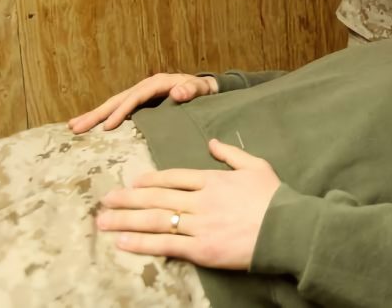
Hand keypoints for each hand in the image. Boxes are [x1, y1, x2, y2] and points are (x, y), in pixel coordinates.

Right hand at [69, 73, 218, 133]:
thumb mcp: (202, 89)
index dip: (121, 111)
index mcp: (157, 83)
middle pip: (117, 100)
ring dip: (94, 115)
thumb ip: (192, 90)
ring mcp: (140, 94)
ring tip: (73, 126)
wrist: (206, 87)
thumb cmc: (203, 90)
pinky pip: (118, 109)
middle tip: (75, 127)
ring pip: (113, 104)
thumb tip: (178, 93)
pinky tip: (90, 127)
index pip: (135, 98)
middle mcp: (145, 87)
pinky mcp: (139, 102)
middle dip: (96, 113)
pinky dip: (103, 117)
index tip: (107, 126)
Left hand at [97, 139, 280, 269]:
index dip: (151, 180)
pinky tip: (124, 242)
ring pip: (156, 220)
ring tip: (104, 222)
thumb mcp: (256, 166)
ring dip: (127, 221)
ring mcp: (200, 225)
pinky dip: (143, 243)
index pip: (174, 177)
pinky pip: (167, 245)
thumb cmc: (275, 197)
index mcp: (213, 180)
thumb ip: (231, 153)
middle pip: (158, 197)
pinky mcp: (202, 249)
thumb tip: (211, 142)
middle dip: (128, 199)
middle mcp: (201, 200)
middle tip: (105, 201)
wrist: (287, 229)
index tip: (134, 183)